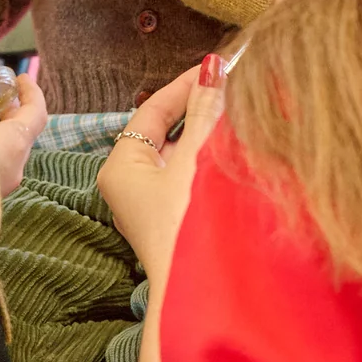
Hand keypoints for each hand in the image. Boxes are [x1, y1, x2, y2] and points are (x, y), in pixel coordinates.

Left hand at [98, 55, 225, 275]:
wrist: (205, 296)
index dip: (186, 84)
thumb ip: (205, 113)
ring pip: (181, 155)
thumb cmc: (189, 227)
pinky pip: (191, 177)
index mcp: (121, 168)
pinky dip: (211, 159)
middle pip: (165, 132)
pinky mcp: (175, 222)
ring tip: (240, 111)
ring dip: (209, 133)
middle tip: (233, 85)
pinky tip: (237, 149)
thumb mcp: (197, 160)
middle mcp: (130, 187)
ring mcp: (153, 207)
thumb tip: (212, 69)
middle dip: (199, 108)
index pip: (152, 109)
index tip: (218, 65)